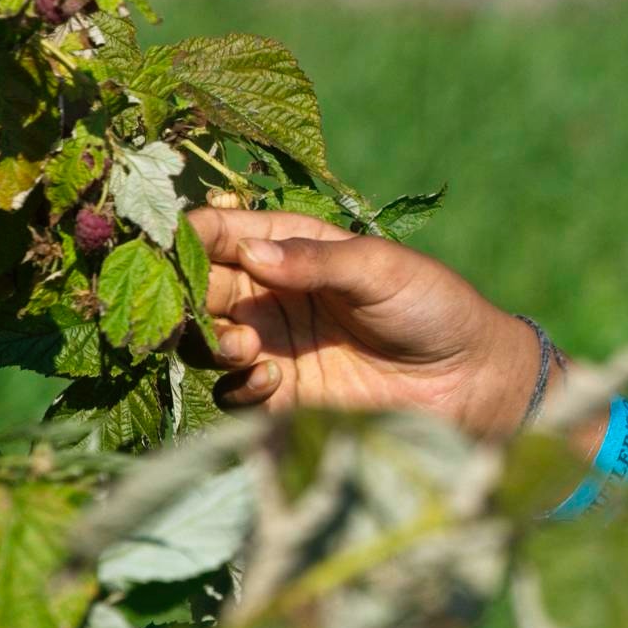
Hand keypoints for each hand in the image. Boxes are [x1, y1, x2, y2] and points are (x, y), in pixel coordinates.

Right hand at [186, 207, 542, 440]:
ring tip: (243, 345)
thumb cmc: (432, 305)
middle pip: (199, 287)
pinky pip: (232, 391)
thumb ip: (318, 261)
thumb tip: (251, 255)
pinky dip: (237, 385)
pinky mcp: (281, 394)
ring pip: (205, 340)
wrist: (467, 379)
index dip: (185, 235)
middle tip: (184, 305)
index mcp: (292, 247)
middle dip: (182, 294)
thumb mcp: (381, 269)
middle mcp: (271, 293)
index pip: (220, 233)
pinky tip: (270, 379)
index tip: (161, 245)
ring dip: (208, 341)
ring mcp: (273, 344)